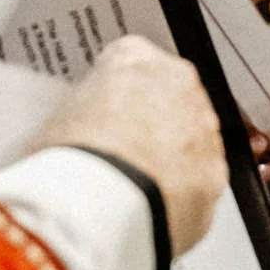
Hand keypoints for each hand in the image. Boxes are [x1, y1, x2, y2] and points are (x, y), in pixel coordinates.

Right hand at [34, 36, 226, 255]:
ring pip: (189, 139)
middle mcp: (176, 84)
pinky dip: (182, 193)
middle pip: (166, 99)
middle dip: (149, 123)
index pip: (130, 63)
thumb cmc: (70, 162)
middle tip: (118, 153)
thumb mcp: (54, 123)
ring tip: (132, 188)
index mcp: (133, 57)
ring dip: (169, 158)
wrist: (96, 212)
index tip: (105, 115)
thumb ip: (79, 116)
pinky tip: (152, 208)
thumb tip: (77, 131)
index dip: (115, 95)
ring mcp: (202, 128)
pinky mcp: (215, 173)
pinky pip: (199, 180)